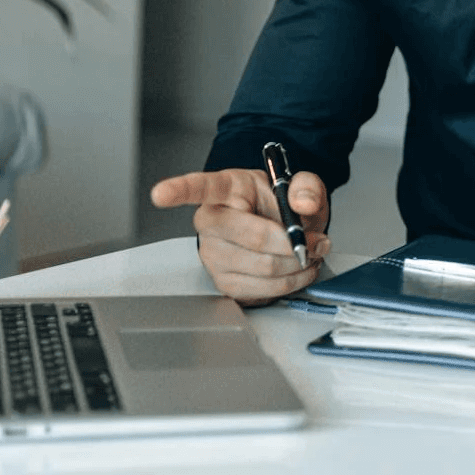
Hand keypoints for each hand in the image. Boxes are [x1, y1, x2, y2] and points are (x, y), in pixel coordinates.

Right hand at [150, 168, 330, 305]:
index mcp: (226, 188)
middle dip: (292, 243)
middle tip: (314, 241)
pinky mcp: (223, 282)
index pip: (198, 187)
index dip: (179, 190)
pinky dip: (290, 282)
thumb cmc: (282, 205)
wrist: (283, 229)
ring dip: (296, 265)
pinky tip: (296, 269)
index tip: (160, 194)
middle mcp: (211, 222)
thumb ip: (307, 187)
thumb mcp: (300, 185)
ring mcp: (213, 255)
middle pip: (251, 238)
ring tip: (308, 253)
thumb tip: (304, 205)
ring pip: (262, 267)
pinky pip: (262, 290)